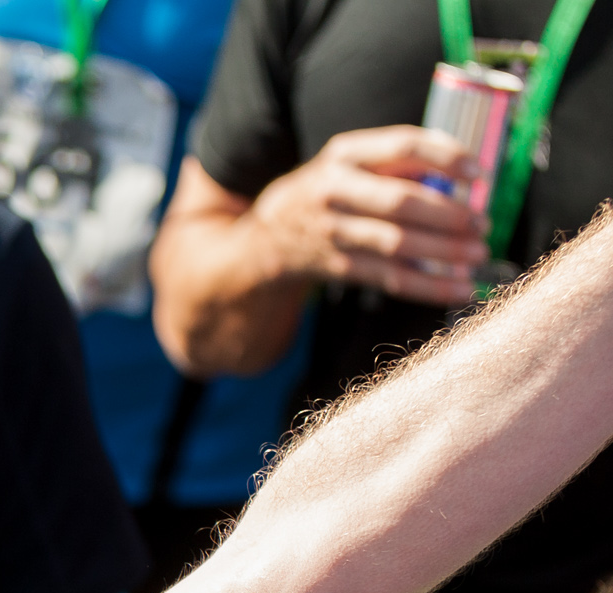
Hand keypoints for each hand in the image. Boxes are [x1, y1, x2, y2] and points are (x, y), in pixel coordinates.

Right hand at [250, 125, 489, 306]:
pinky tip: (460, 289)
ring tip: (478, 255)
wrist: (267, 238)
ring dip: (444, 252)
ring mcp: (332, 231)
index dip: (446, 157)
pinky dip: (428, 286)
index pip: (403, 146)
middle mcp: (333, 190)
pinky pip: (389, 278)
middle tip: (482, 224)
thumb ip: (399, 163)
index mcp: (345, 154)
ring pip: (397, 244)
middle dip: (449, 215)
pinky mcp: (336, 266)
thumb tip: (466, 177)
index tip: (479, 173)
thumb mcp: (351, 163)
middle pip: (401, 202)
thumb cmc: (329, 192)